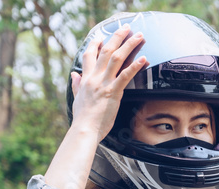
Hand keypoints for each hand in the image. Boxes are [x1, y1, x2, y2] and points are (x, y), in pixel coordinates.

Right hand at [70, 25, 147, 140]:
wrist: (84, 129)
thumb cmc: (82, 118)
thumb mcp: (76, 98)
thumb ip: (76, 85)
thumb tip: (74, 75)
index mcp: (85, 79)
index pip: (89, 55)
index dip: (95, 44)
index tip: (102, 36)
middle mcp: (94, 78)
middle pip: (105, 51)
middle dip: (116, 37)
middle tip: (126, 27)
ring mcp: (104, 84)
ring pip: (116, 58)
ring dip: (129, 45)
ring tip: (139, 36)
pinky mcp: (113, 92)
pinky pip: (125, 76)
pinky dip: (135, 66)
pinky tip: (144, 59)